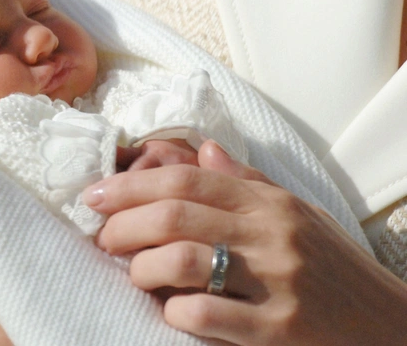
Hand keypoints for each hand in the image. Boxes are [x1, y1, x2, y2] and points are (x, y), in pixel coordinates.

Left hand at [84, 140, 406, 344]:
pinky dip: (176, 312)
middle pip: (175, 215)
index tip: (97, 194)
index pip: (188, 179)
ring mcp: (275, 281)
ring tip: (131, 274)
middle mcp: (270, 234)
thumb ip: (247, 181)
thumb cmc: (332, 266)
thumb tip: (206, 148)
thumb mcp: (297, 212)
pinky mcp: (278, 329)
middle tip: (102, 237)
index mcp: (269, 202)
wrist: (388, 324)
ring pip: (184, 260)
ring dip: (142, 267)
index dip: (133, 184)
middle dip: (124, 224)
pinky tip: (168, 311)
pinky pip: (208, 315)